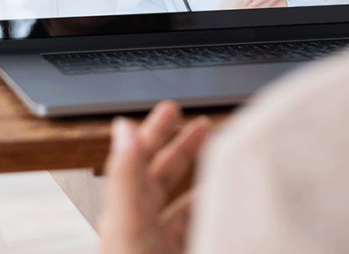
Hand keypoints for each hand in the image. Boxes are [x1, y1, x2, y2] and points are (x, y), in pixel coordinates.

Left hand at [99, 101, 211, 253]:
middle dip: (182, 146)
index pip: (141, 159)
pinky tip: (226, 205)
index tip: (171, 108)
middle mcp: (143, 225)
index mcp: (126, 210)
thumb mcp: (126, 223)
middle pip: (164, 176)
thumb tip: (123, 129)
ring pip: (184, 202)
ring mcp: (162, 244)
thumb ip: (126, 176)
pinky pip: (199, 225)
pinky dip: (212, 210)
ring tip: (220, 160)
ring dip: (202, 178)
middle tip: (201, 123)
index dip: (156, 130)